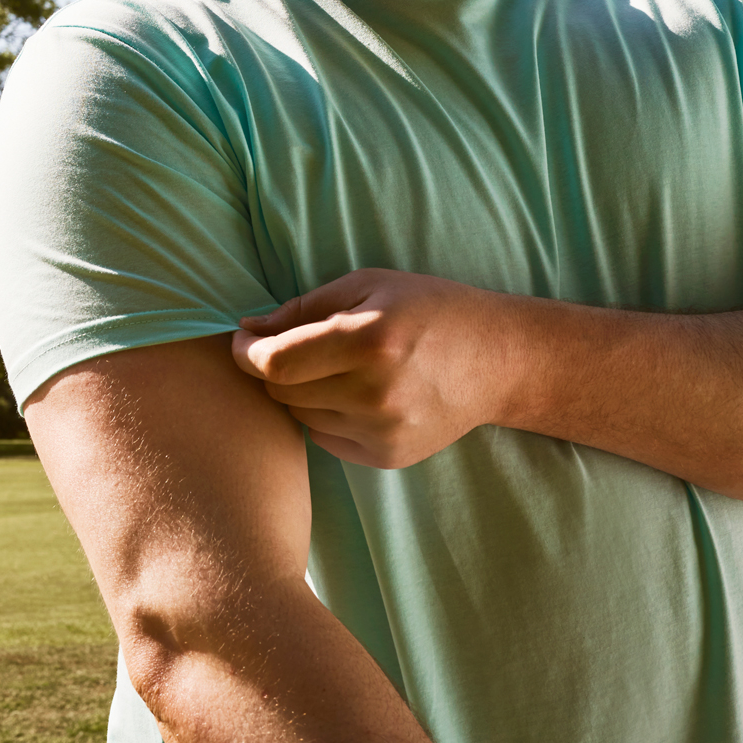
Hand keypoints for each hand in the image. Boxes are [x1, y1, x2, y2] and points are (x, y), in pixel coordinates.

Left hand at [233, 269, 524, 468]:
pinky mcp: (387, 457)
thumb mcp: (368, 285)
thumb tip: (247, 329)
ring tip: (335, 367)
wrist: (498, 361)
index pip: (275, 363)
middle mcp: (376, 393)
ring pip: (300, 416)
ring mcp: (383, 432)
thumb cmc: (430, 309)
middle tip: (289, 348)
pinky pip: (325, 438)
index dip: (247, 352)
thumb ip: (303, 307)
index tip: (245, 340)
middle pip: (282, 392)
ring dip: (301, 392)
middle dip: (273, 369)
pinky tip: (357, 393)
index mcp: (370, 341)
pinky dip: (327, 415)